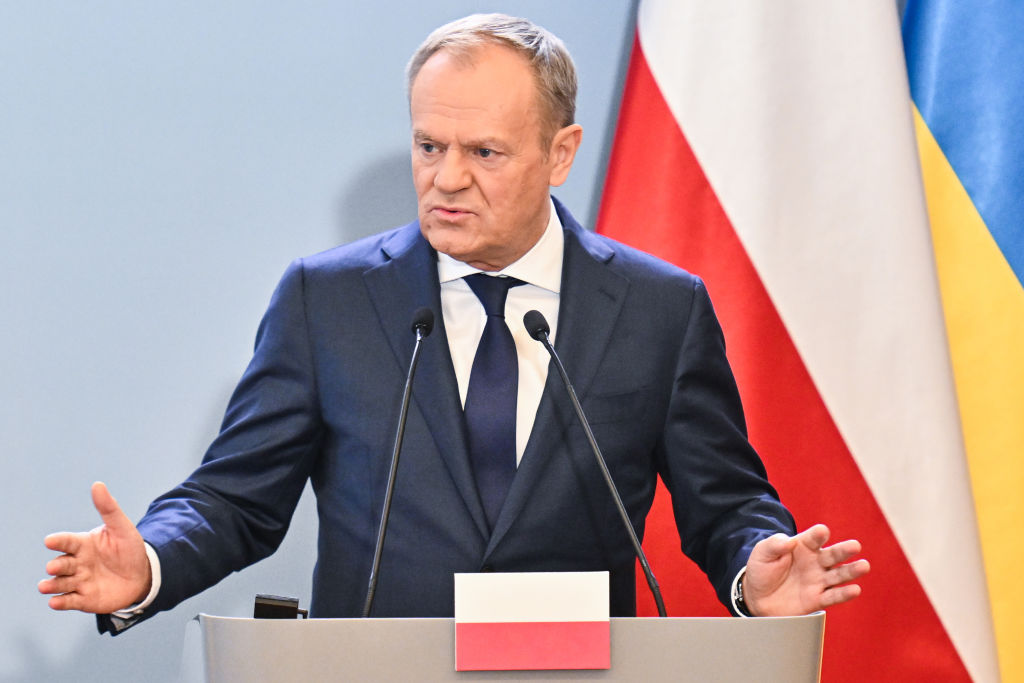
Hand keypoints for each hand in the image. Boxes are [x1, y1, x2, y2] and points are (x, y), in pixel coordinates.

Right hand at [39, 482, 151, 613]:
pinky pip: (69, 601)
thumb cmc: (129, 549)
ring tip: (45, 586)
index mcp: (83, 544)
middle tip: (54, 567)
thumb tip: (97, 484)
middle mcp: (77, 563)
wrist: (142, 575)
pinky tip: (55, 601)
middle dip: (56, 566)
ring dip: (51, 585)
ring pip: (60, 583)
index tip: (50, 540)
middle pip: (61, 564)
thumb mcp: (121, 528)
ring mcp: (79, 581)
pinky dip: (60, 602)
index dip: (58, 541)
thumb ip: (108, 508)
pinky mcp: (83, 599)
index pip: (67, 541)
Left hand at [743, 524, 868, 615]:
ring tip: (863, 566)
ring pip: (838, 575)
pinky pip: (833, 596)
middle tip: (855, 546)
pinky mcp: (817, 599)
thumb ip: (775, 545)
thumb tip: (788, 541)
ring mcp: (818, 580)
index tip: (822, 531)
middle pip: (832, 555)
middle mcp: (815, 562)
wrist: (757, 596)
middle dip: (844, 550)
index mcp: (803, 546)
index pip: (813, 538)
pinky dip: (844, 594)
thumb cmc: (762, 569)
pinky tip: (855, 589)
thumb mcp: (763, 553)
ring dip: (851, 571)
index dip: (818, 534)